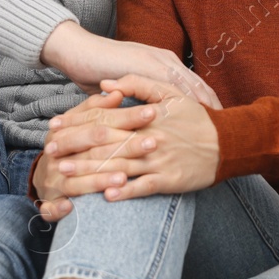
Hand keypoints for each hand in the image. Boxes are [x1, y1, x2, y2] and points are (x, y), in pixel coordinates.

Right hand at [30, 90, 155, 220]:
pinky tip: (73, 207)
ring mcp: (53, 180)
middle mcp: (58, 154)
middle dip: (123, 146)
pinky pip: (54, 208)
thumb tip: (116, 92)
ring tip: (124, 178)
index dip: (126, 116)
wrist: (45, 181)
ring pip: (76, 180)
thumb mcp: (80, 124)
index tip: (152, 112)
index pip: (99, 120)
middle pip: (92, 148)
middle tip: (152, 143)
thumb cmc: (71, 148)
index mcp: (66, 130)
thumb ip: (97, 108)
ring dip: (99, 179)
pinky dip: (61, 208)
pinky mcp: (50, 204)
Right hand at [40, 21, 222, 108]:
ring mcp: (156, 60)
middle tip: (228, 128)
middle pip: (197, 85)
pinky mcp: (146, 63)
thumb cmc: (98, 70)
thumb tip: (147, 117)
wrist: (77, 51)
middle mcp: (165, 60)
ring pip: (189, 83)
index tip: (220, 124)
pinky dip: (184, 98)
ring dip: (205, 103)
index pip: (191, 86)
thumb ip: (138, 98)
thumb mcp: (125, 88)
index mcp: (163, 64)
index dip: (207, 104)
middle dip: (213, 106)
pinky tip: (194, 114)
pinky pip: (170, 82)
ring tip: (217, 124)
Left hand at [69, 74, 219, 200]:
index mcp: (146, 116)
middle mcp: (149, 138)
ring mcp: (158, 161)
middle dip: (75, 149)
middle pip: (105, 143)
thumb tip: (106, 83)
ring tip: (65, 174)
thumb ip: (138, 83)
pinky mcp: (169, 180)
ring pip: (118, 166)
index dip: (77, 123)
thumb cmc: (196, 118)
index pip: (104, 118)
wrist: (228, 144)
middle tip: (50, 154)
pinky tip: (104, 195)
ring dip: (90, 171)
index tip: (55, 128)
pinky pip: (143, 187)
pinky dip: (124, 191)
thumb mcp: (171, 92)